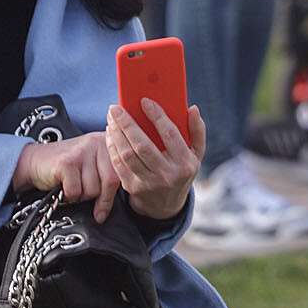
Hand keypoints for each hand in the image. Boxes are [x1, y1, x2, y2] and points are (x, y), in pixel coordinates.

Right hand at [12, 131, 121, 221]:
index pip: (122, 174)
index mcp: (109, 142)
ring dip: (81, 195)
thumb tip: (125, 201)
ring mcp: (82, 151)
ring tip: (73, 185)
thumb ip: (110, 177)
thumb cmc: (68, 168)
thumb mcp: (95, 167)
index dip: (113, 195)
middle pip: (110, 182)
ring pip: (93, 189)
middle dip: (99, 198)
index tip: (104, 210)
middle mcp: (97, 142)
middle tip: (85, 196)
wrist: (35, 161)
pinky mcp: (67, 162)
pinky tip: (63, 186)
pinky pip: (76, 191)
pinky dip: (68, 195)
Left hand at [105, 100, 205, 221]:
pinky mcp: (133, 187)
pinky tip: (111, 134)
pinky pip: (119, 164)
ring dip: (116, 134)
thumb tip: (192, 108)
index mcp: (185, 163)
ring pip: (128, 154)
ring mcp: (149, 183)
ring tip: (111, 118)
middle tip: (116, 108)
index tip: (144, 101)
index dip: (156, 116)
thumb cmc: (181, 171)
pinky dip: (112, 147)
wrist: (167, 205)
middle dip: (127, 124)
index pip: (170, 134)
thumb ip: (197, 131)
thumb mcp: (196, 154)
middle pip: (142, 145)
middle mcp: (168, 174)